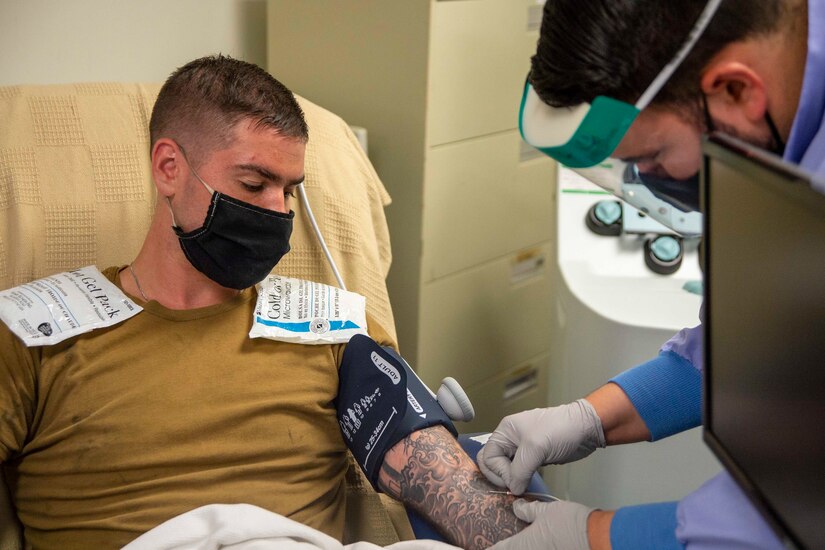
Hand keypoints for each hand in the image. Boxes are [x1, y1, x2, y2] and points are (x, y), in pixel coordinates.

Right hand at [478, 399, 604, 493]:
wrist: (586, 428)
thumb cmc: (561, 430)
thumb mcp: (536, 448)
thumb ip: (519, 470)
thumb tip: (513, 489)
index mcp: (505, 431)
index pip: (488, 456)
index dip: (498, 471)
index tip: (515, 479)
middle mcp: (510, 439)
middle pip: (493, 463)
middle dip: (502, 477)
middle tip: (517, 484)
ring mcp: (522, 449)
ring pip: (506, 469)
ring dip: (512, 480)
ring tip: (524, 485)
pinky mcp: (533, 458)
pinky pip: (519, 471)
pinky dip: (521, 480)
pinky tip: (528, 484)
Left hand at [489, 500, 593, 549]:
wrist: (597, 538)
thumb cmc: (572, 525)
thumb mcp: (546, 511)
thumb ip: (529, 510)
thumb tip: (518, 507)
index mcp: (524, 544)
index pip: (499, 549)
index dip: (489, 547)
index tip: (483, 546)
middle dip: (507, 546)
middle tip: (502, 540)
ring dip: (522, 545)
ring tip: (521, 539)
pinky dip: (535, 546)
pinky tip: (539, 542)